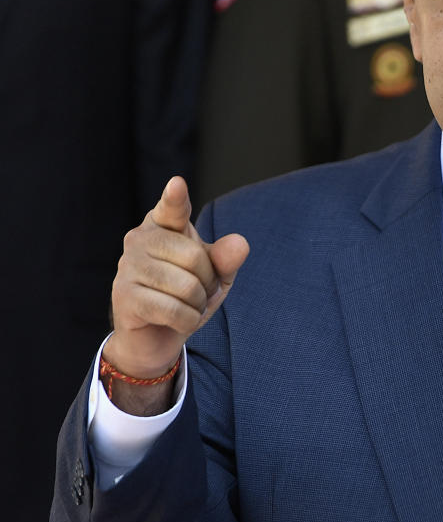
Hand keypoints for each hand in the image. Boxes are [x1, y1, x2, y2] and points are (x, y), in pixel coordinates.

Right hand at [106, 176, 248, 388]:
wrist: (155, 336)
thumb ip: (226, 259)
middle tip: (195, 292)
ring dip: (197, 305)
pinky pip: (175, 310)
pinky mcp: (124, 296)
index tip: (178, 185)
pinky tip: (177, 320)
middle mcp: (139, 239)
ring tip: (184, 305)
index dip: (176, 198)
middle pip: (194, 257)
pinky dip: (187, 321)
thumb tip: (239, 244)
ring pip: (186, 287)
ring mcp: (128, 266)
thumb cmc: (185, 296)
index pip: (173, 208)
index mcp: (162, 224)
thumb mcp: (214, 276)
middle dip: (207, 283)